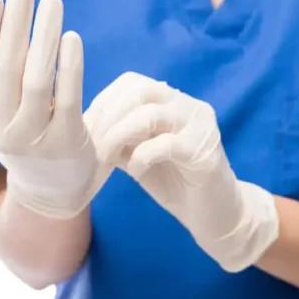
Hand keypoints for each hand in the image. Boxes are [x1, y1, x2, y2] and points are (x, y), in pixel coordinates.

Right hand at [0, 0, 110, 218]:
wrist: (53, 191)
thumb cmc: (21, 140)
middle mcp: (1, 131)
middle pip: (7, 67)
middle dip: (15, 21)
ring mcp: (34, 140)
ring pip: (37, 80)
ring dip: (44, 35)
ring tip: (52, 1)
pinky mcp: (67, 143)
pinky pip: (69, 98)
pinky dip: (70, 66)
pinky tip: (71, 37)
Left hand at [85, 72, 278, 271]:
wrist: (214, 215)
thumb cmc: (174, 183)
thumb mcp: (137, 155)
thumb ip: (118, 139)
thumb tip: (84, 128)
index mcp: (172, 102)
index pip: (132, 83)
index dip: (105, 102)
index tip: (87, 128)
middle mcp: (188, 106)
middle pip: (140, 90)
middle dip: (109, 116)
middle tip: (94, 144)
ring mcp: (200, 126)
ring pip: (151, 114)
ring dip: (119, 135)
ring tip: (107, 158)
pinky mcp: (205, 151)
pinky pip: (166, 144)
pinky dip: (142, 156)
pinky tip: (134, 172)